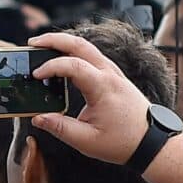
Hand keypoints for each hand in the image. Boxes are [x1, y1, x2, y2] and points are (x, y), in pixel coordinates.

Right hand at [25, 27, 147, 165]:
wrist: (151, 142)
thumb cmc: (123, 142)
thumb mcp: (87, 141)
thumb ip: (60, 129)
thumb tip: (38, 118)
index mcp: (103, 87)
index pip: (72, 65)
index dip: (50, 66)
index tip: (35, 75)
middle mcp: (110, 74)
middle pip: (80, 44)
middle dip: (54, 39)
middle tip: (32, 43)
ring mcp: (114, 72)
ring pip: (87, 47)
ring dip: (64, 43)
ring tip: (42, 48)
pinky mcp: (114, 76)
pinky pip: (93, 56)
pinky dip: (74, 52)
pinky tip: (62, 59)